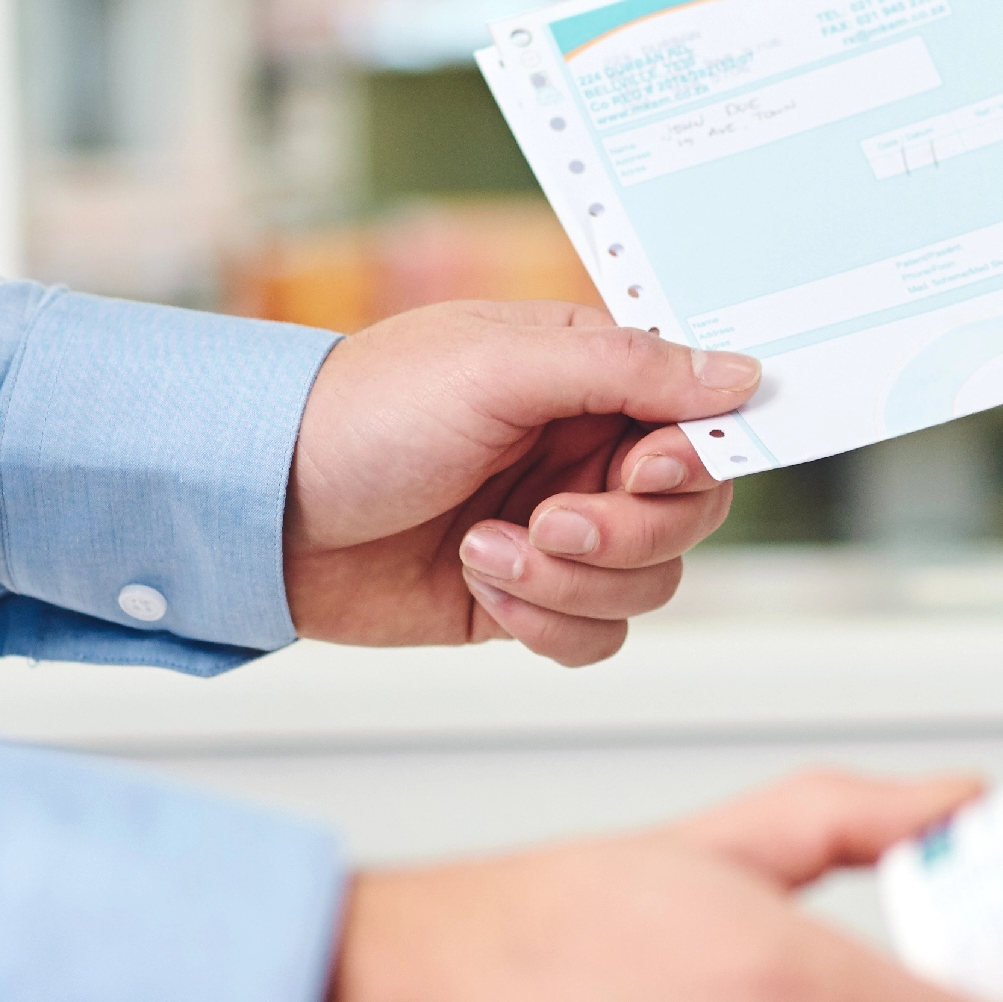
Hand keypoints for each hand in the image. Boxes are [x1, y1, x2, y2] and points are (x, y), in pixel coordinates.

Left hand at [282, 301, 758, 661]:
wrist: (260, 510)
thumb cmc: (360, 415)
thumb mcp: (500, 367)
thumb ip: (629, 368)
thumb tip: (742, 376)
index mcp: (589, 378)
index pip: (701, 421)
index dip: (692, 457)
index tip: (640, 469)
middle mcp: (584, 452)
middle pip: (690, 514)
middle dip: (626, 531)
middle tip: (552, 520)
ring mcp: (559, 530)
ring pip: (649, 583)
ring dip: (573, 580)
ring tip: (488, 549)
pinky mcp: (525, 598)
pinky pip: (596, 634)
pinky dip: (548, 622)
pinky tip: (482, 584)